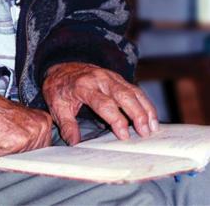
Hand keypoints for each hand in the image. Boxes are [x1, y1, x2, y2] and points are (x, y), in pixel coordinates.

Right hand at [0, 84, 51, 159]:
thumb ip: (29, 138)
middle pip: (34, 156)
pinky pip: (8, 159)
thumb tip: (31, 157)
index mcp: (44, 120)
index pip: (43, 148)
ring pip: (21, 159)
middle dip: (18, 152)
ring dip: (6, 153)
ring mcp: (32, 134)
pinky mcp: (19, 142)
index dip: (26, 150)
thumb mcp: (20, 122)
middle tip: (4, 137)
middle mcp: (42, 126)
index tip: (16, 144)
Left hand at [42, 62, 158, 145]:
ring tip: (153, 128)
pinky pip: (135, 89)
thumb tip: (74, 143)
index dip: (116, 119)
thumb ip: (67, 124)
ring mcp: (111, 77)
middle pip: (123, 95)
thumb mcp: (57, 105)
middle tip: (145, 133)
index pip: (103, 103)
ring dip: (145, 108)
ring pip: (132, 91)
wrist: (63, 66)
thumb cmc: (60, 89)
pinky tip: (151, 117)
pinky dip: (145, 103)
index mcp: (83, 86)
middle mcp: (100, 79)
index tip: (124, 135)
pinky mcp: (118, 78)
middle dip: (136, 113)